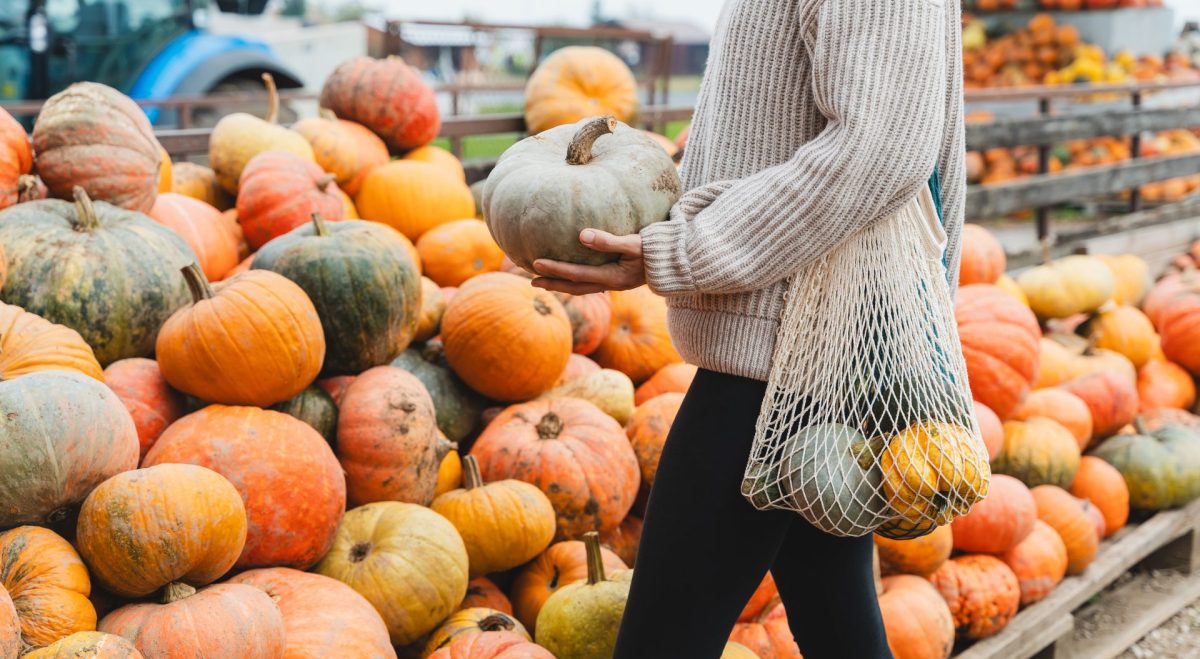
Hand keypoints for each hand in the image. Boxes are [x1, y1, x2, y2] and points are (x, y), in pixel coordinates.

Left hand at [531, 229, 645, 294]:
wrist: (674, 263)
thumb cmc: (655, 250)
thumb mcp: (634, 243)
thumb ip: (608, 240)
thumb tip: (582, 235)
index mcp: (612, 278)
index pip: (577, 275)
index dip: (556, 270)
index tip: (536, 264)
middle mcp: (610, 284)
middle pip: (575, 287)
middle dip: (553, 284)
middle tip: (531, 280)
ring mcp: (613, 284)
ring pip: (581, 288)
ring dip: (562, 285)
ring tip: (543, 281)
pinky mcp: (616, 279)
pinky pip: (590, 283)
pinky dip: (575, 281)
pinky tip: (569, 276)